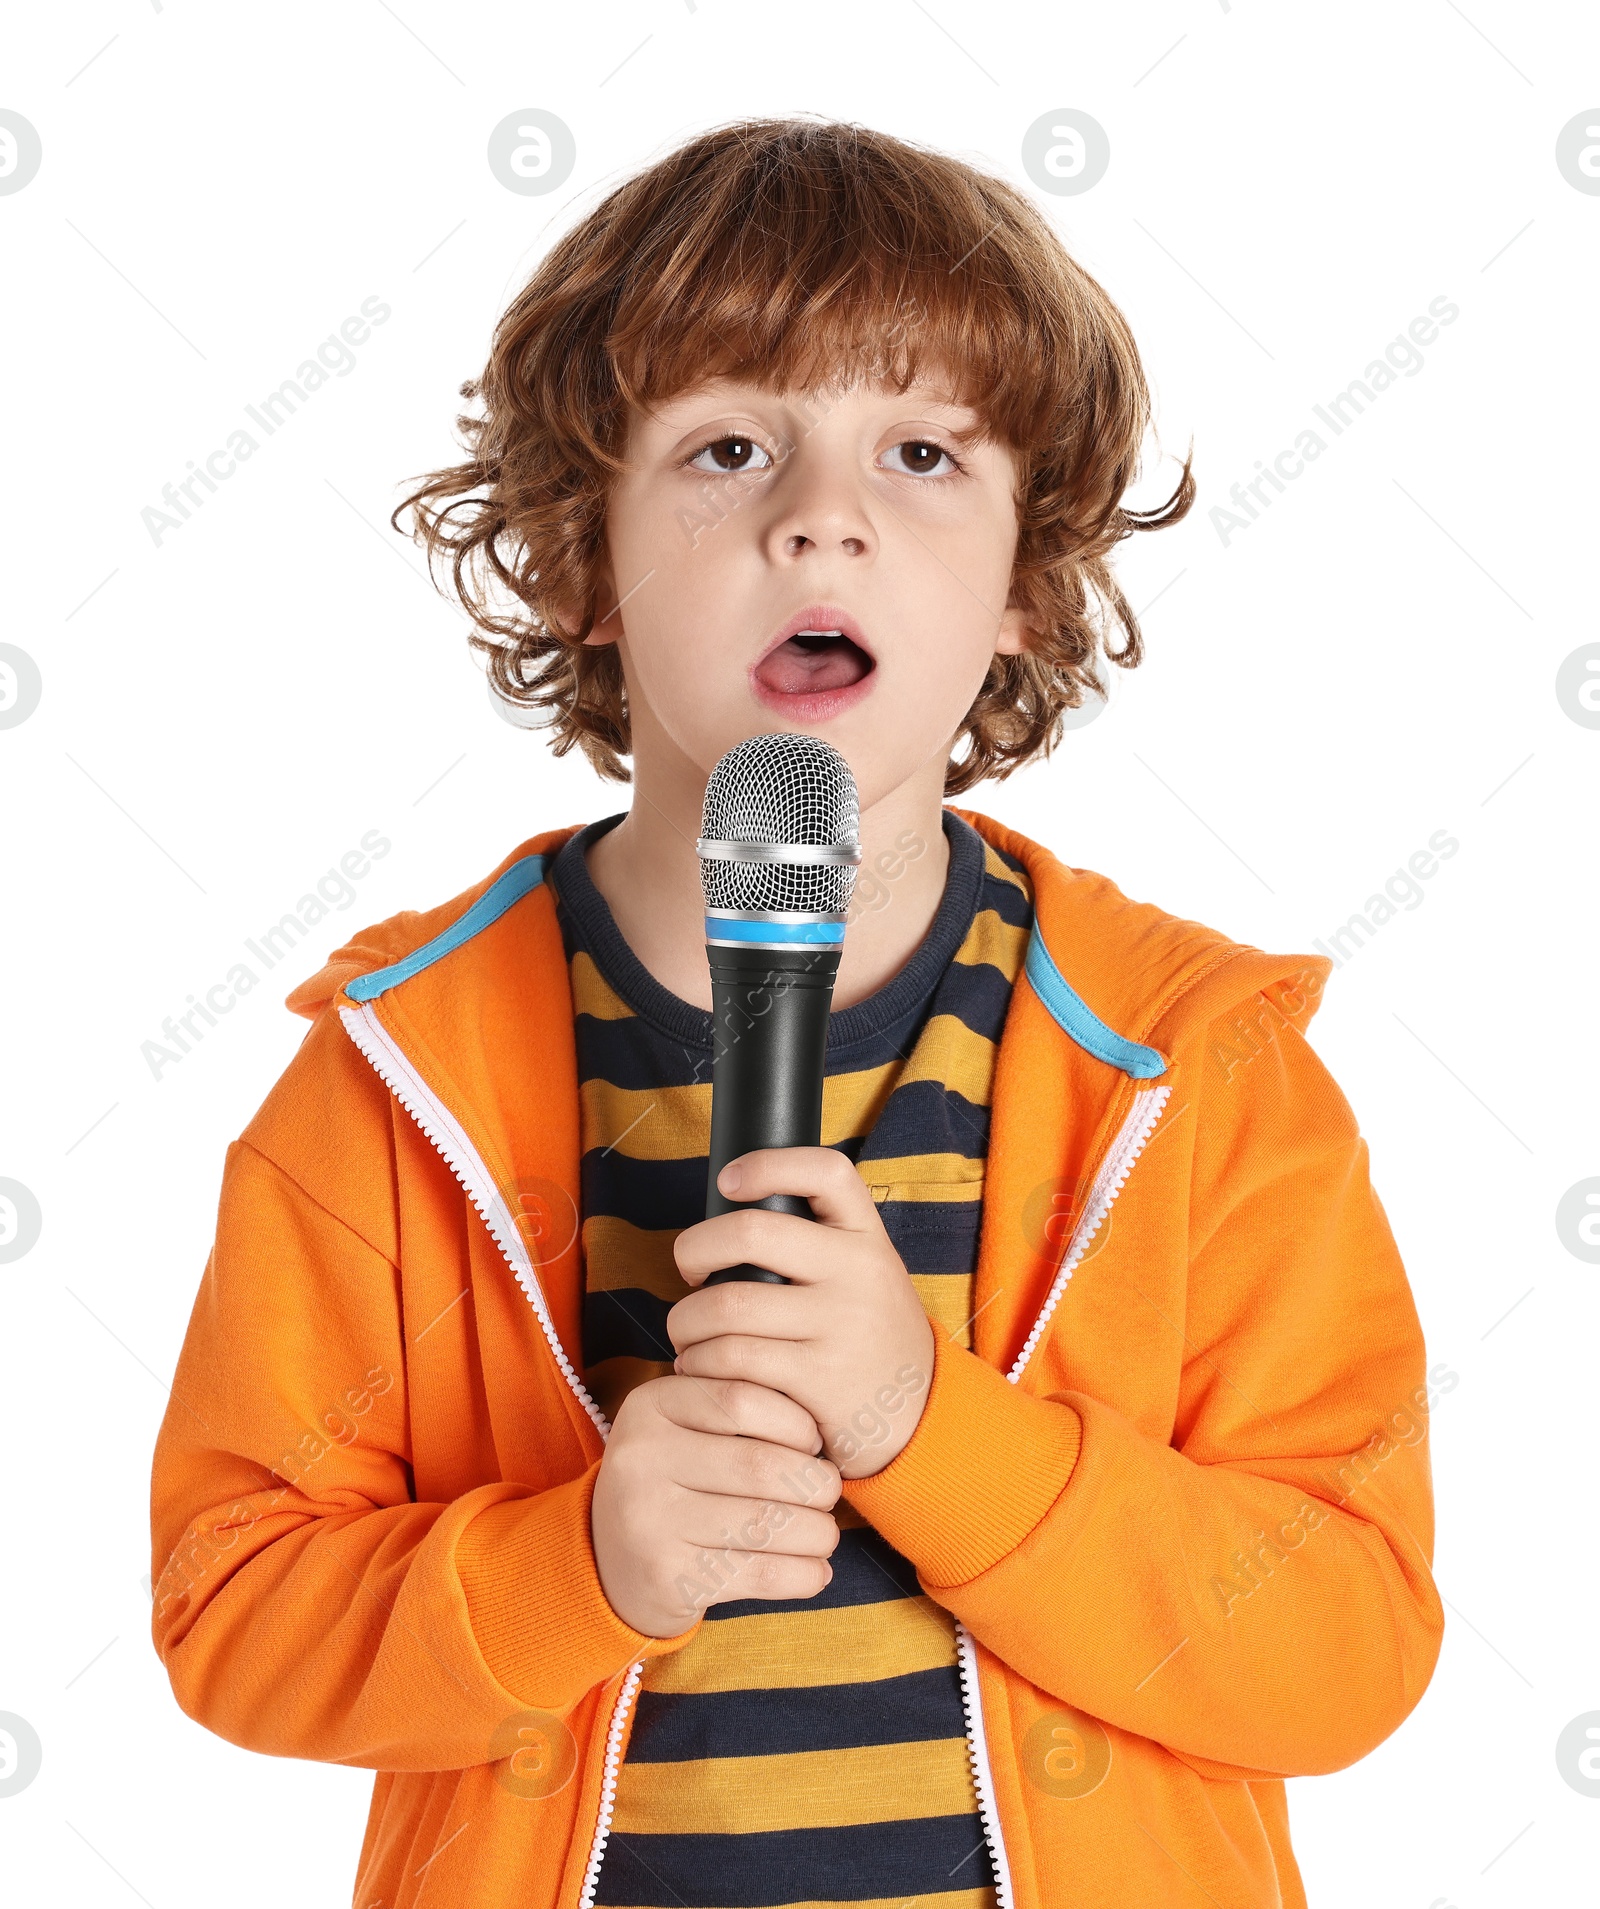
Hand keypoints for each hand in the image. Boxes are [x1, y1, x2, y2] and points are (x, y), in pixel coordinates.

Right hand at [590, 1373, 840, 1637]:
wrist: (608, 1560)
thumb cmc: (671, 1482)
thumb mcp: (684, 1429)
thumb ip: (736, 1411)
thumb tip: (823, 1429)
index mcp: (649, 1406)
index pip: (741, 1399)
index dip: (794, 1421)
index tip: (813, 1443)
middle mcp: (640, 1457)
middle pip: (759, 1464)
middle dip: (813, 1482)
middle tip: (828, 1492)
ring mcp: (649, 1519)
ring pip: (765, 1522)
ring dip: (817, 1532)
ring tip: (826, 1533)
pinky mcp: (667, 1575)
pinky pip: (758, 1573)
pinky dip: (802, 1575)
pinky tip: (816, 1572)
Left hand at [669, 1147, 936, 1479]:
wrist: (921, 1421)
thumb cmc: (869, 1339)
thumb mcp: (867, 1278)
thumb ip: (818, 1247)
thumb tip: (727, 1223)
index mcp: (868, 1238)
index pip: (826, 1172)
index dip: (769, 1164)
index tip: (728, 1180)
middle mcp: (860, 1272)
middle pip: (751, 1231)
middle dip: (694, 1248)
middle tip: (689, 1270)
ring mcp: (841, 1326)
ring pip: (727, 1304)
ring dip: (685, 1321)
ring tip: (687, 1333)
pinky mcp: (818, 1379)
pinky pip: (731, 1358)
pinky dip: (699, 1363)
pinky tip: (700, 1368)